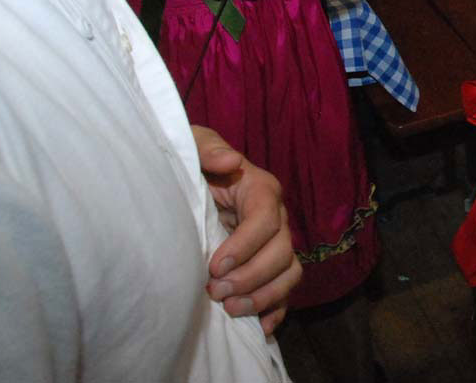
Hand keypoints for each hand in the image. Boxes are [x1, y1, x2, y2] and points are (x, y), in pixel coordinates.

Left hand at [193, 125, 301, 334]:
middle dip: (251, 276)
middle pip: (281, 250)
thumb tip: (232, 161)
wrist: (186, 184)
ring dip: (264, 296)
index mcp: (261, 188)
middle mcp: (276, 217)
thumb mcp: (192, 146)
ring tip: (231, 309)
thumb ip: (208, 148)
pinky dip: (276, 310)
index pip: (266, 217)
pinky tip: (258, 328)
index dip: (245, 245)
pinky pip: (285, 290)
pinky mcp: (269, 265)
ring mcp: (276, 243)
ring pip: (289, 273)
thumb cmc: (189, 164)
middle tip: (215, 292)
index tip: (215, 266)